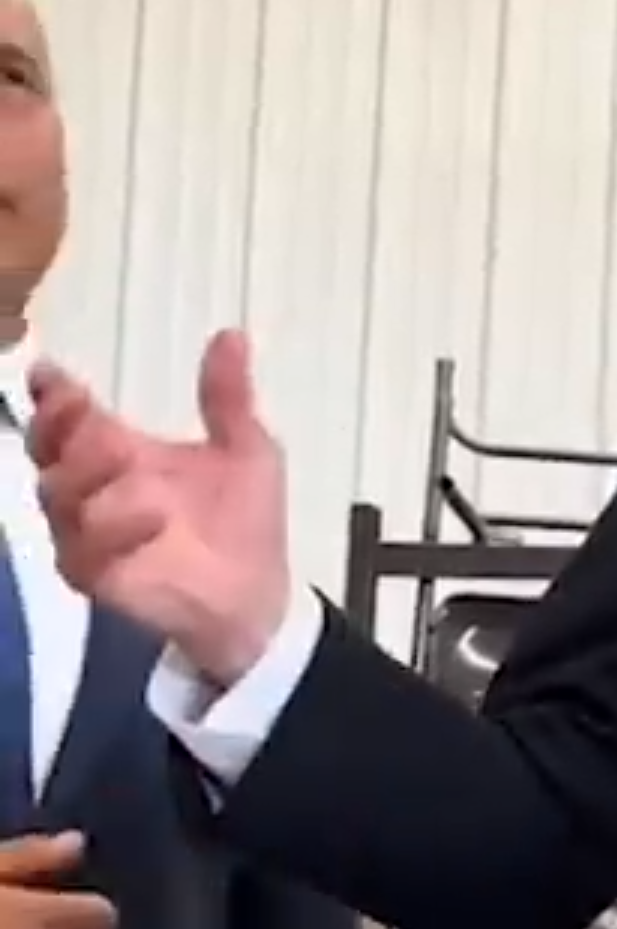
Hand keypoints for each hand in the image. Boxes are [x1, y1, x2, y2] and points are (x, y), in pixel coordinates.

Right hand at [30, 330, 290, 685]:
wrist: (258, 593)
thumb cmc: (242, 520)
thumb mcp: (246, 451)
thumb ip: (229, 398)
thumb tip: (232, 335)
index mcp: (119, 452)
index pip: (69, 417)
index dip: (53, 394)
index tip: (51, 374)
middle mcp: (92, 489)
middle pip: (46, 449)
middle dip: (59, 426)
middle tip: (85, 408)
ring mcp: (87, 533)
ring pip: (58, 496)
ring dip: (88, 474)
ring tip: (132, 465)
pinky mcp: (97, 577)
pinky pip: (82, 552)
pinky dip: (112, 531)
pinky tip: (150, 518)